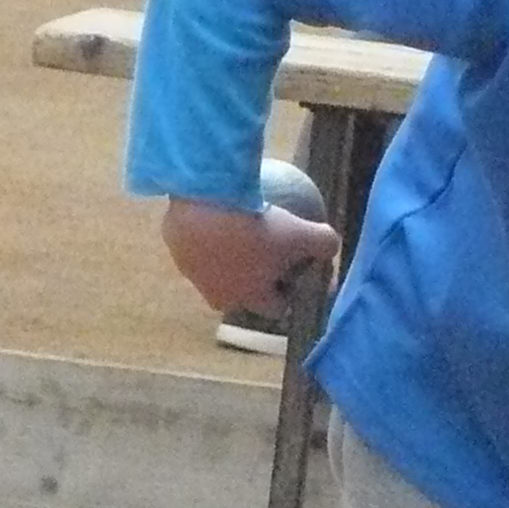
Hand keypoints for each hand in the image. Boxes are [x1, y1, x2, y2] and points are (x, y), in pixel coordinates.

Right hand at [162, 194, 338, 318]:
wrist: (204, 200)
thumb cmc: (256, 226)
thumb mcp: (301, 232)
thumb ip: (324, 244)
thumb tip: (334, 248)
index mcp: (251, 298)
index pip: (277, 307)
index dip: (290, 293)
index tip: (295, 273)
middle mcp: (219, 295)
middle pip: (242, 293)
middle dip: (254, 280)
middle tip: (266, 252)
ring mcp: (192, 273)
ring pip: (215, 269)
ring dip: (228, 256)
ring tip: (240, 229)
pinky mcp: (174, 249)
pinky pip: (195, 243)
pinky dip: (207, 231)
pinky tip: (219, 208)